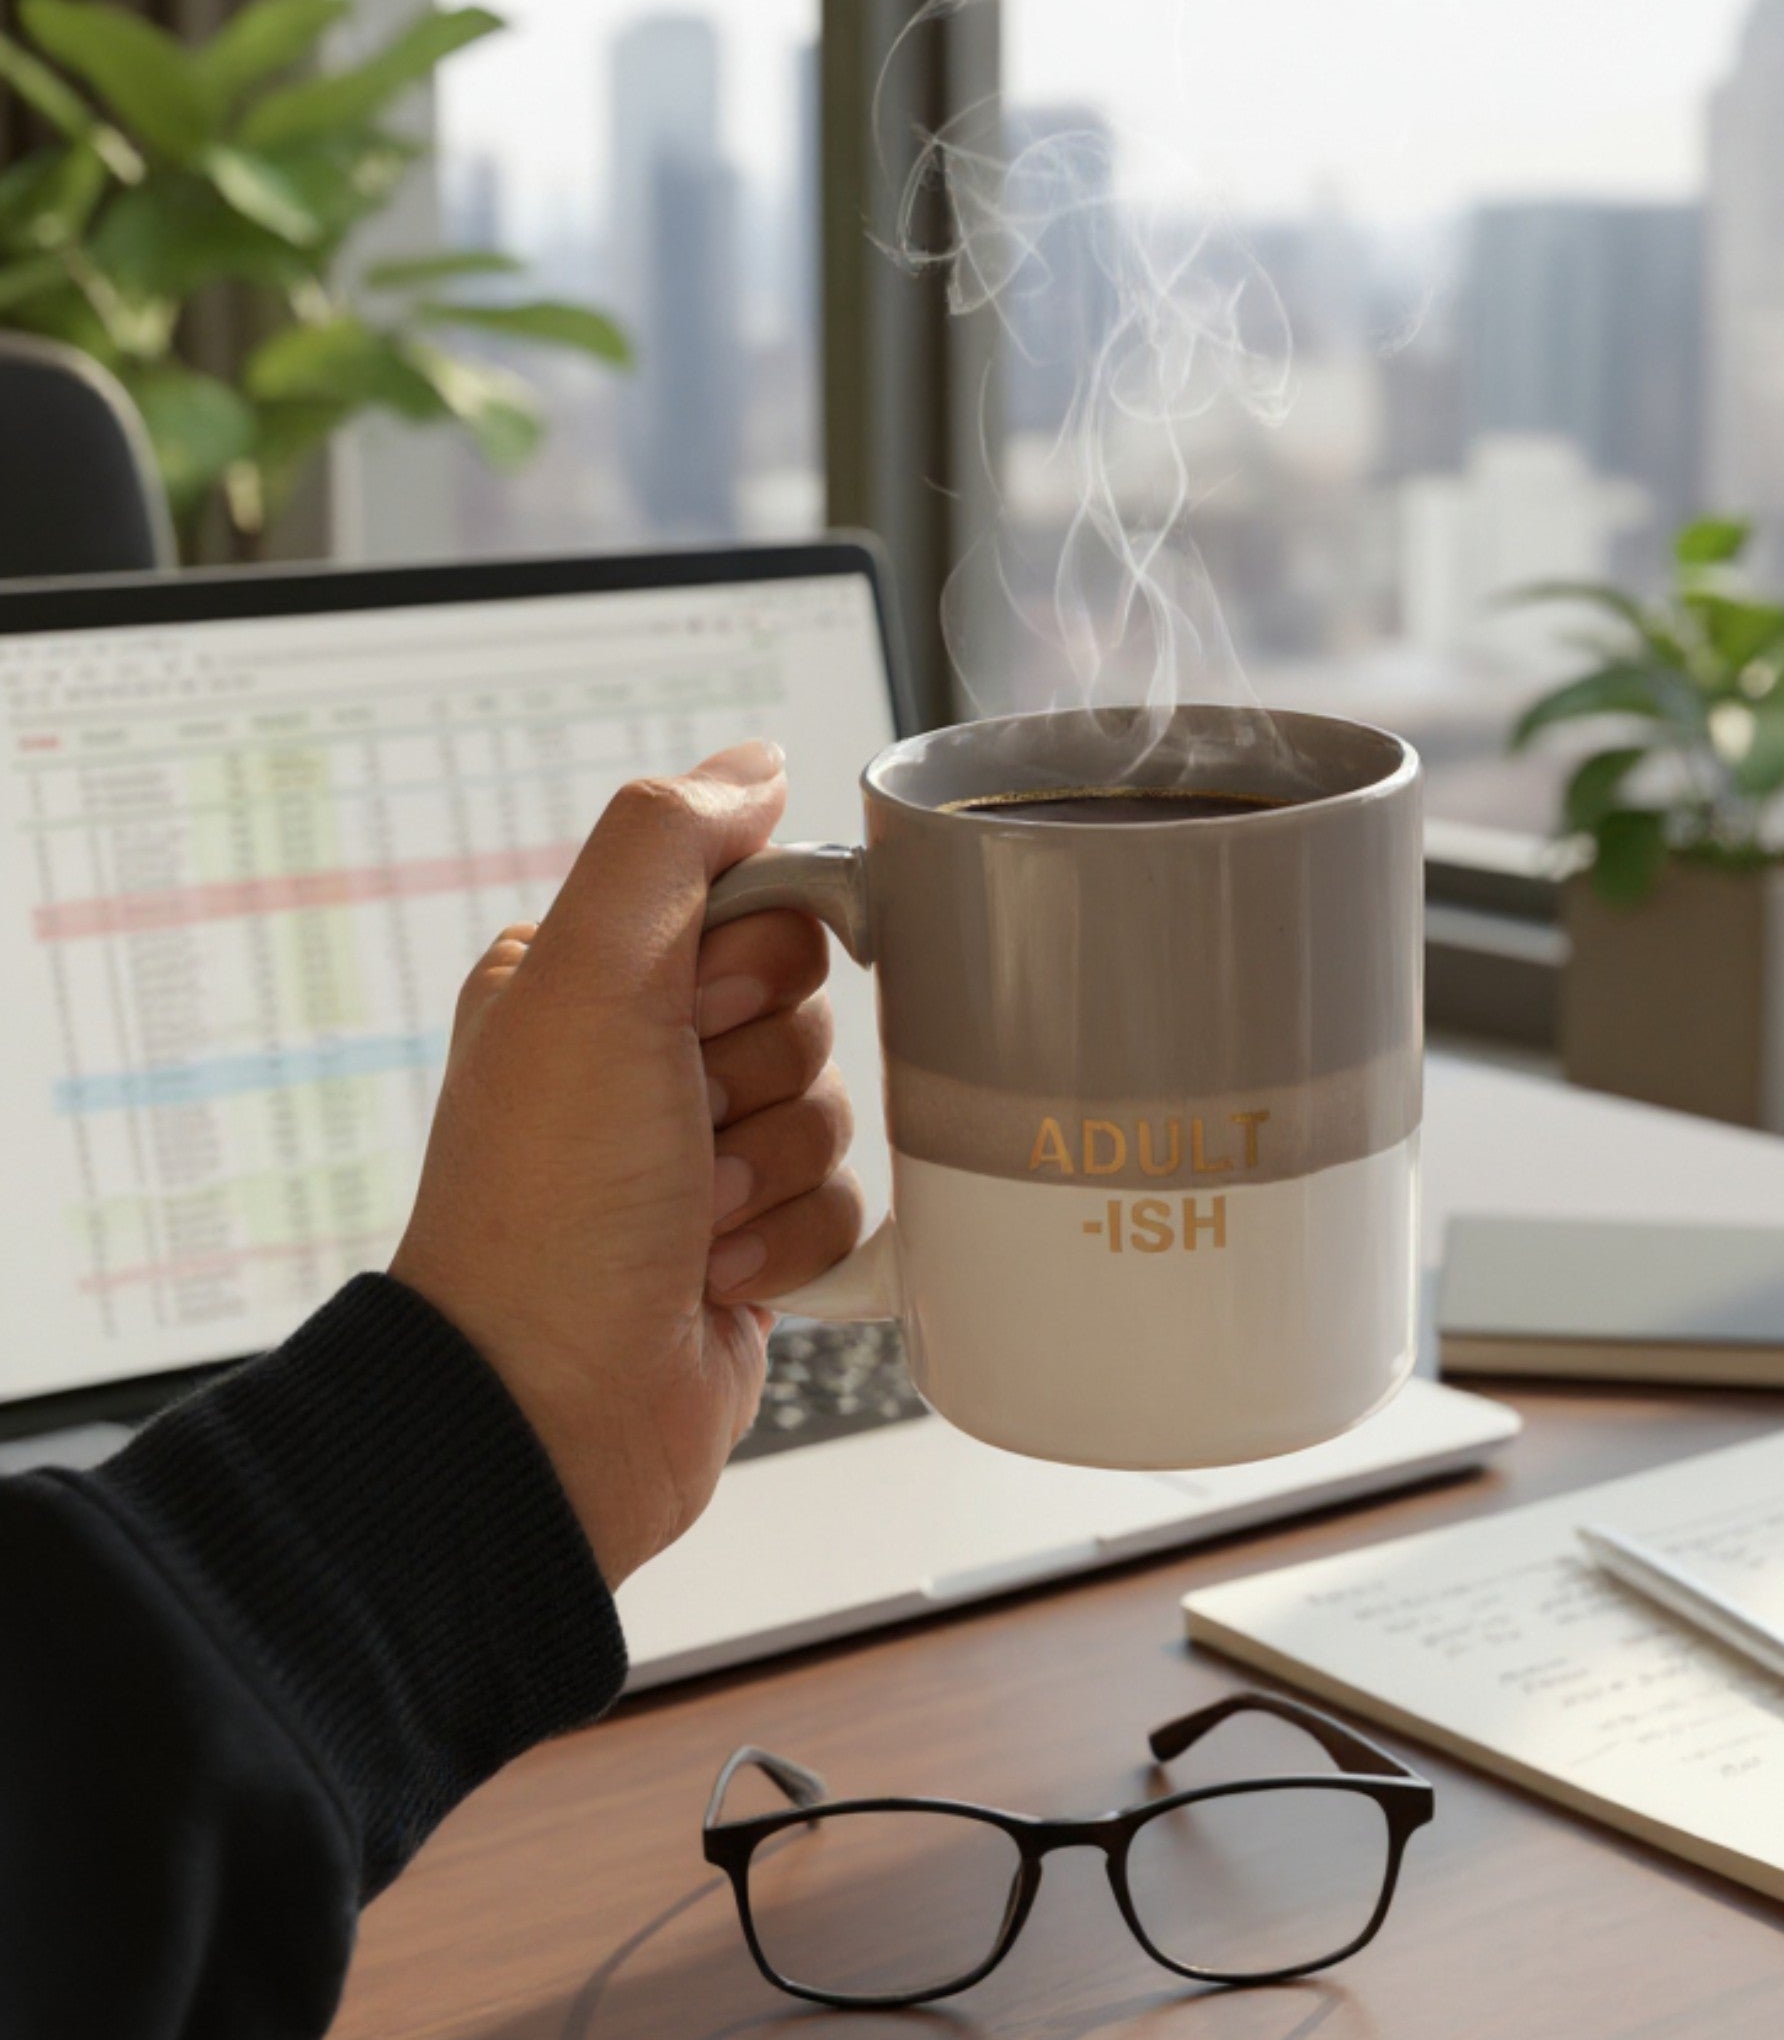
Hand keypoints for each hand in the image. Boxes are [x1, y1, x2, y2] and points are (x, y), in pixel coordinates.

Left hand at [389, 741, 862, 1587]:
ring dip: (773, 1170)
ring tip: (688, 1219)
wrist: (552, 1407)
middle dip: (760, 1079)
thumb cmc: (549, 1202)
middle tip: (681, 1132)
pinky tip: (716, 1272)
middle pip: (806, 1008)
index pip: (751, 906)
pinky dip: (791, 1241)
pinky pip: (845, 1202)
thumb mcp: (585, 976)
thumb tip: (757, 765)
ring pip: (833, 1107)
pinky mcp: (750, 1240)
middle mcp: (639, 1060)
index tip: (688, 1019)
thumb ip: (668, 844)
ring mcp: (696, 1157)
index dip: (748, 965)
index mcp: (587, 979)